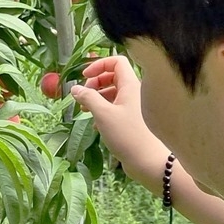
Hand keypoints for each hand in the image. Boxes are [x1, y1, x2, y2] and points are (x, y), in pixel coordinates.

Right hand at [71, 55, 168, 184]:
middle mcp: (134, 92)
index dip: (99, 65)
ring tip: (85, 110)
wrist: (149, 162)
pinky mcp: (132, 120)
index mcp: (130, 85)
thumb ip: (87, 97)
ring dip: (97, 98)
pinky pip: (116, 107)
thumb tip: (75, 88)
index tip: (85, 77)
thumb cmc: (127, 135)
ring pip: (113, 93)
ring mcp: (134, 106)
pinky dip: (103, 110)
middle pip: (113, 76)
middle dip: (95, 83)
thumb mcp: (103, 114)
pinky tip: (95, 124)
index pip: (116, 61)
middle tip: (83, 96)